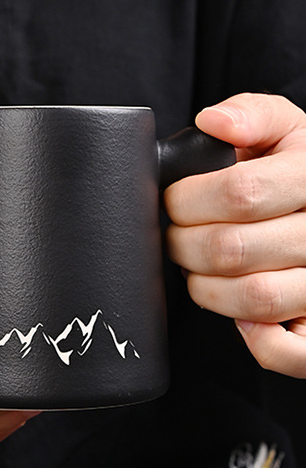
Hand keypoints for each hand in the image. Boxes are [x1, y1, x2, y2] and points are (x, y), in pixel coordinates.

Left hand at [165, 93, 305, 377]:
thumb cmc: (300, 169)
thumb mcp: (287, 130)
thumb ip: (252, 115)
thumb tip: (211, 122)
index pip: (241, 193)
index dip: (188, 201)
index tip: (173, 202)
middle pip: (235, 249)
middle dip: (184, 244)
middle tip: (176, 237)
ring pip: (256, 298)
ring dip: (206, 288)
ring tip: (198, 270)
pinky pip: (292, 351)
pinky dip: (256, 340)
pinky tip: (239, 317)